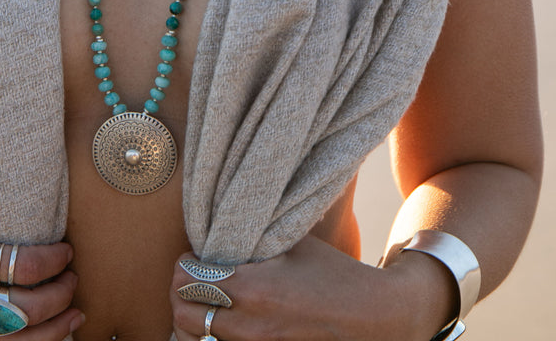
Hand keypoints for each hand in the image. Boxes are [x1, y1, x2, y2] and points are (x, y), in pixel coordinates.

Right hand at [0, 207, 83, 340]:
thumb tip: (47, 224)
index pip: (25, 265)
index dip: (56, 260)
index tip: (66, 251)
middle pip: (28, 307)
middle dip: (62, 293)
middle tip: (72, 278)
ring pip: (18, 340)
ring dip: (57, 328)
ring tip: (74, 313)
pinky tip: (49, 334)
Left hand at [170, 235, 447, 340]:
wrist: (375, 318)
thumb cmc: (334, 274)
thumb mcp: (292, 244)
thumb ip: (252, 238)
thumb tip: (221, 226)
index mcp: (251, 288)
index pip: (185, 278)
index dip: (183, 263)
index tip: (193, 256)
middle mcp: (247, 325)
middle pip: (180, 312)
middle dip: (181, 292)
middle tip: (193, 277)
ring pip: (193, 337)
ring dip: (193, 318)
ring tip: (206, 300)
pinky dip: (212, 335)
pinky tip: (223, 320)